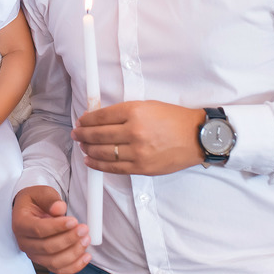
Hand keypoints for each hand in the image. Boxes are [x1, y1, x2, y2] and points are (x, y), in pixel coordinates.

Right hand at [11, 186, 90, 273]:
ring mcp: (33, 254)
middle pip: (47, 247)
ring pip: (54, 262)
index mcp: (20, 223)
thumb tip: (59, 208)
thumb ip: (50, 200)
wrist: (30, 212)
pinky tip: (86, 256)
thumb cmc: (36, 201)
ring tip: (86, 239)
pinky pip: (59, 270)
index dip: (57, 227)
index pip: (38, 229)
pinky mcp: (44, 261)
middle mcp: (24, 242)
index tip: (74, 221)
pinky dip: (74, 266)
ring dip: (73, 253)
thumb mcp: (41, 193)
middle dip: (69, 239)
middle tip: (84, 229)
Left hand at [74, 101, 203, 175]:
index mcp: (135, 111)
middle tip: (76, 134)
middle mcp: (134, 131)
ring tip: (82, 146)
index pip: (101, 117)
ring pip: (103, 152)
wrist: (196, 137)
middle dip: (83, 134)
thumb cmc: (173, 119)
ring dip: (88, 149)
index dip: (86, 120)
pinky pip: (113, 168)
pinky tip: (90, 160)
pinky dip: (98, 165)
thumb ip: (123, 112)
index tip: (81, 121)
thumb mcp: (147, 106)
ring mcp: (138, 152)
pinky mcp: (141, 168)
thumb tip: (99, 118)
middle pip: (98, 135)